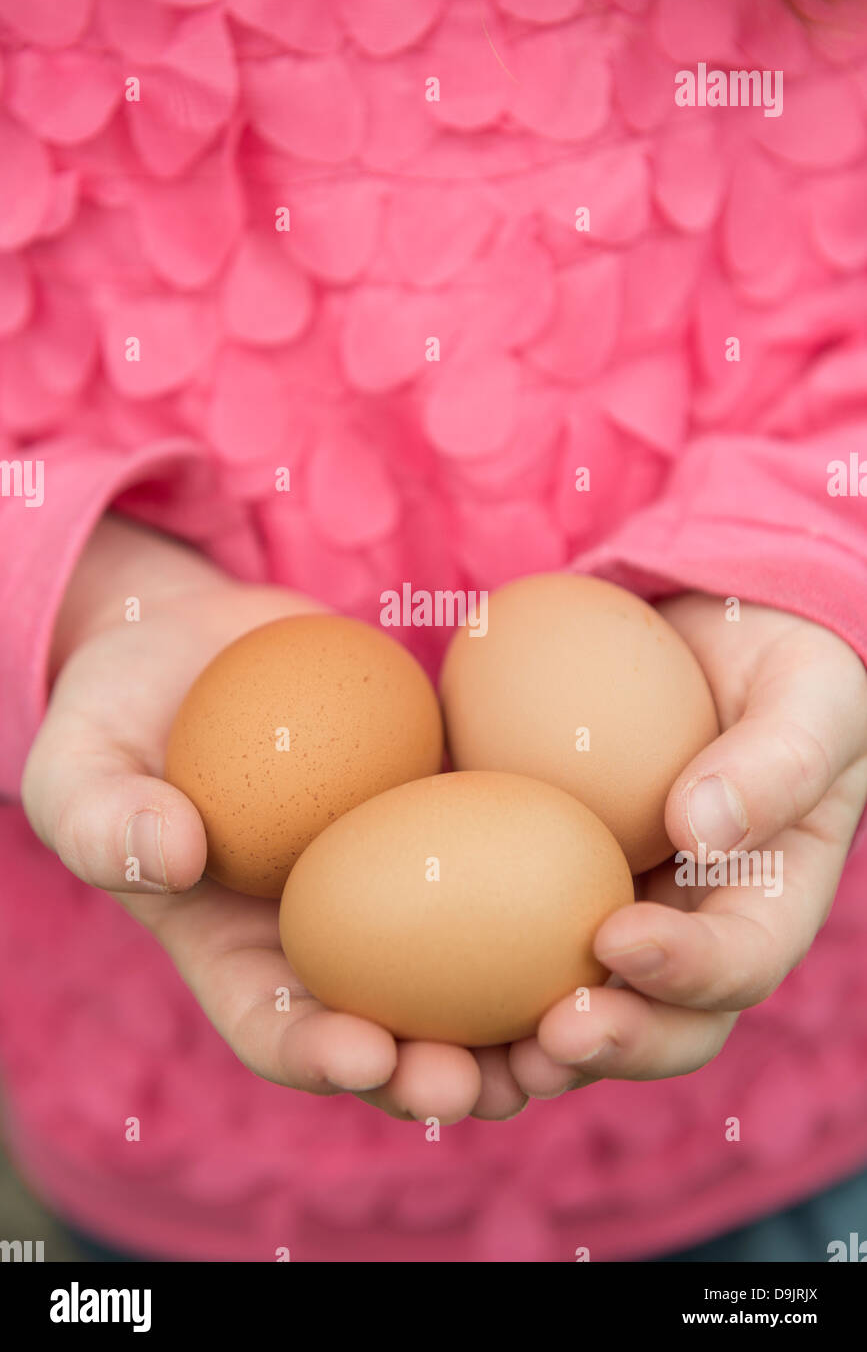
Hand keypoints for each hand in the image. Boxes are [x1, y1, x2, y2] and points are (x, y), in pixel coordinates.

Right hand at [22, 517, 526, 1125]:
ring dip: (519, 1015)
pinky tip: (603, 896)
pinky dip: (550, 898)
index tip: (365, 1052)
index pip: (276, 1028)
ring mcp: (397, 891)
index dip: (319, 1054)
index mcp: (237, 955)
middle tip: (486, 1077)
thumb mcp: (83, 756)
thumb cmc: (128, 708)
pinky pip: (506, 870)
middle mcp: (328, 943)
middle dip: (442, 1073)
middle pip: (392, 1033)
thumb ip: (100, 813)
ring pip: (469, 977)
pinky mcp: (450, 827)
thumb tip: (169, 852)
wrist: (206, 646)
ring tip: (568, 1022)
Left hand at [510, 595, 866, 1096]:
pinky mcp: (539, 892)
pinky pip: (501, 950)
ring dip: (526, 1052)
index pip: (742, 962)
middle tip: (548, 1038)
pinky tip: (405, 993)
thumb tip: (701, 829)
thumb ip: (777, 757)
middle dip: (609, 1044)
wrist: (697, 636)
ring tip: (472, 1061)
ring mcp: (613, 916)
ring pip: (576, 1013)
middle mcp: (693, 932)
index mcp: (769, 901)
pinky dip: (460, 989)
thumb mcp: (809, 690)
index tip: (618, 937)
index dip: (688, 972)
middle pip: (662, 1025)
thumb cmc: (775, 660)